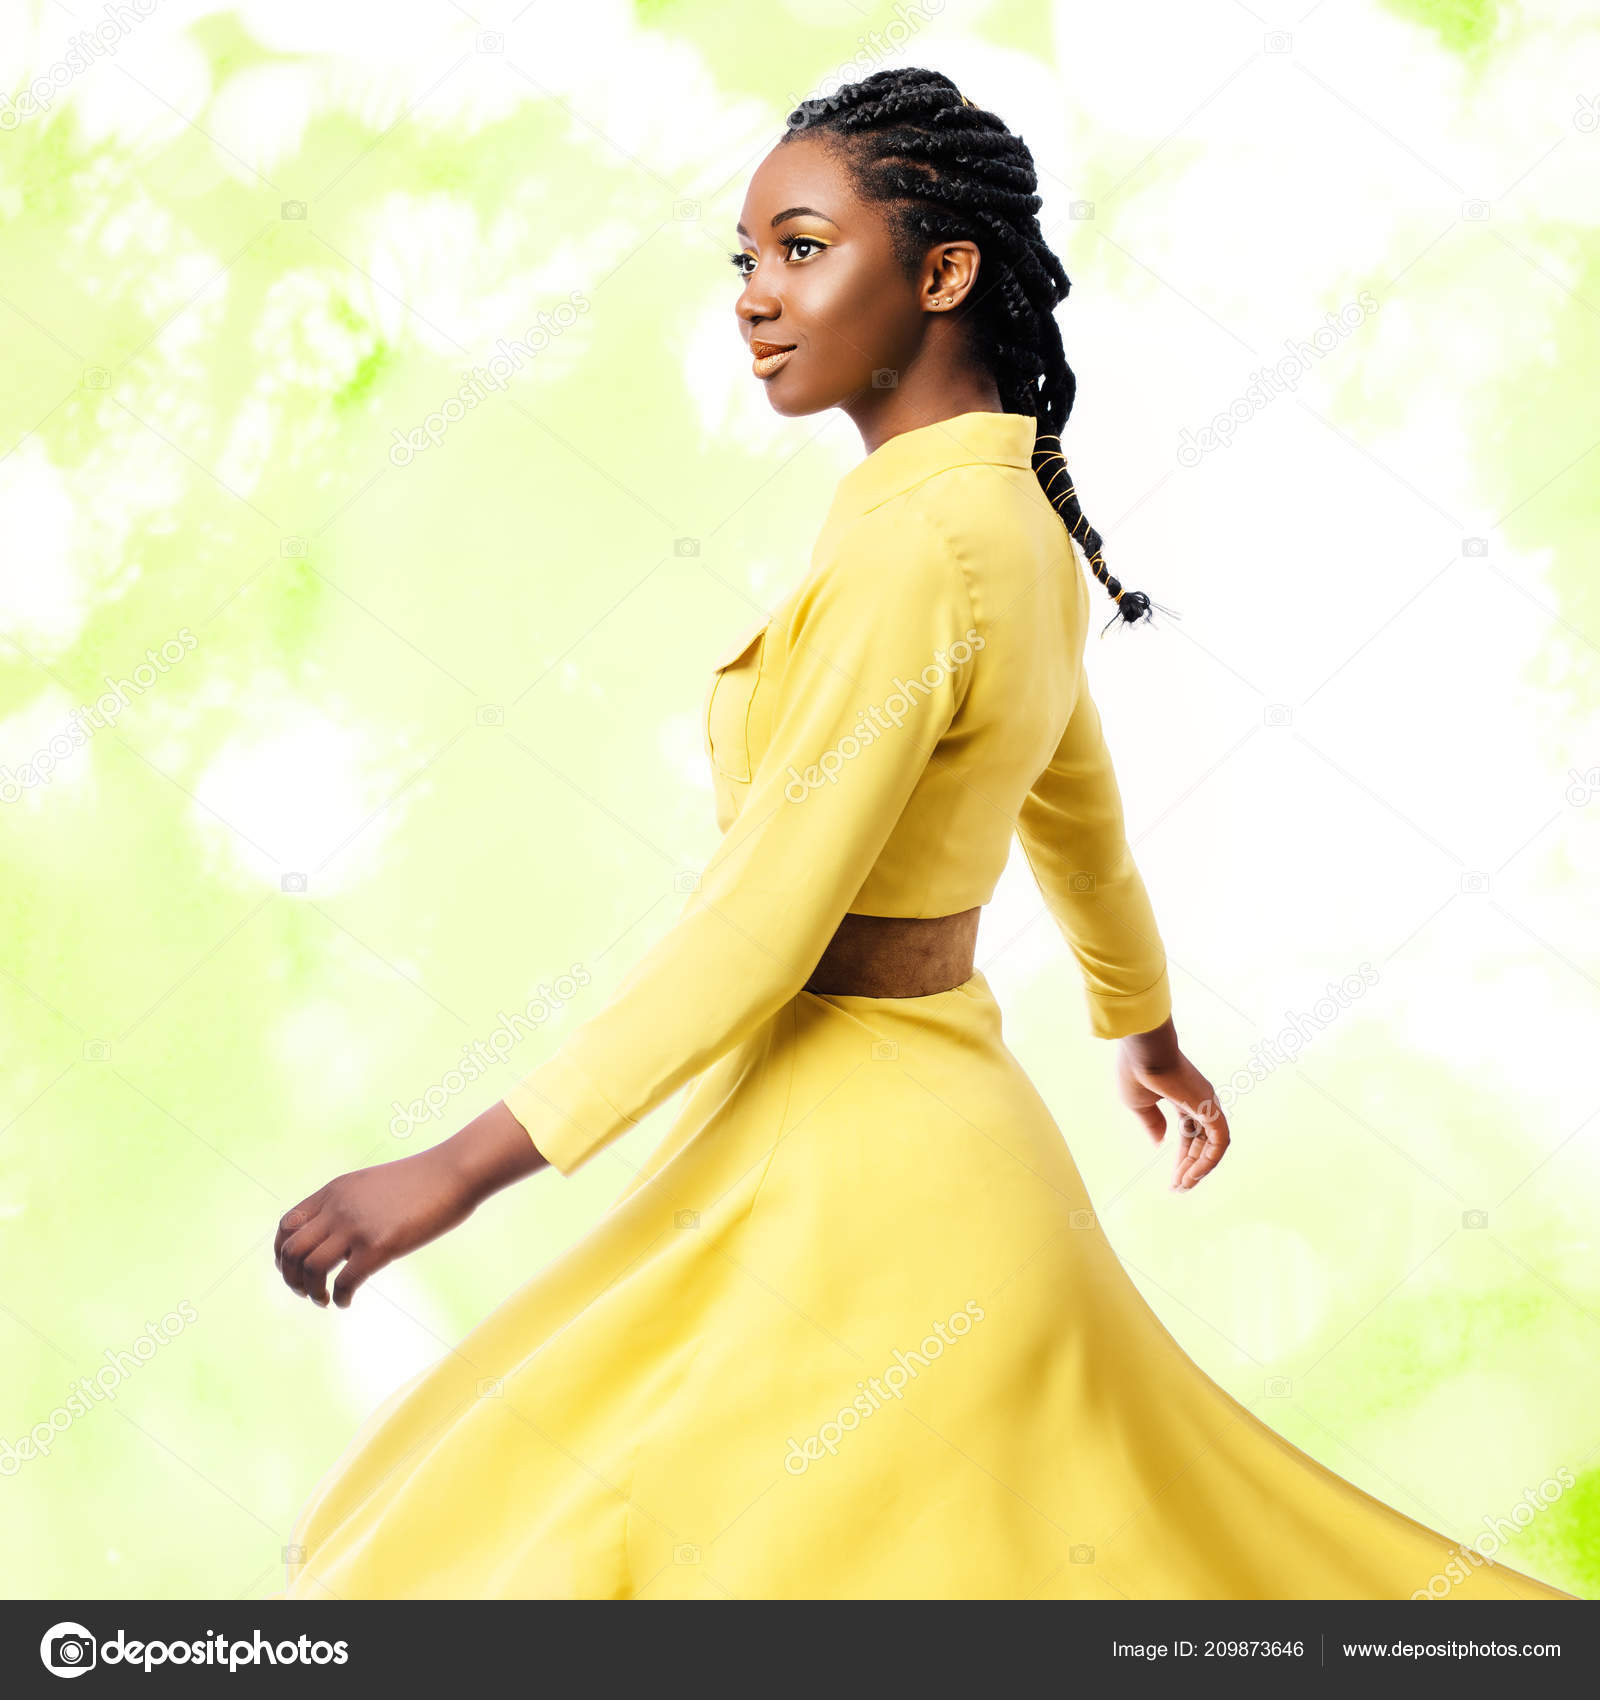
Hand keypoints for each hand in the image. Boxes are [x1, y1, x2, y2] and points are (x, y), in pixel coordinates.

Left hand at [274, 1100, 549, 1308]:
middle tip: (306, 1292)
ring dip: (311, 1291)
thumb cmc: (422, 1180)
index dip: (282, 1253)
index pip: (287, 1225)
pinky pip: (344, 1281)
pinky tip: (347, 1301)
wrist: (454, 1172)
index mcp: (334, 1191)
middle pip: (291, 1250)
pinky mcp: (379, 1245)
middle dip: (291, 1278)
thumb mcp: (373, 1184)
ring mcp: (357, 1225)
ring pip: (310, 1268)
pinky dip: (340, 1297)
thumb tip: (341, 1233)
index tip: (294, 1270)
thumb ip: (350, 1204)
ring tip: (324, 1300)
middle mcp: (338, 1207)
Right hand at [1114, 1017, 1230, 1190]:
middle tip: (1178, 1188)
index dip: (1182, 1157)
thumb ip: (1151, 1124)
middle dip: (1190, 1168)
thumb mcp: (1137, 1104)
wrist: (1144, 1051)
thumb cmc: (1136, 1071)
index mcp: (1183, 1098)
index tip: (1173, 1179)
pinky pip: (1218, 1143)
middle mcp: (1200, 1102)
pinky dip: (1208, 1162)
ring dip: (1199, 1169)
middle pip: (1201, 1143)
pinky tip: (1192, 1176)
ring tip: (1183, 1187)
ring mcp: (1208, 1105)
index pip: (1189, 1134)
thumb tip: (1159, 1144)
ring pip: (1212, 1146)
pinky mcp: (1212, 1109)